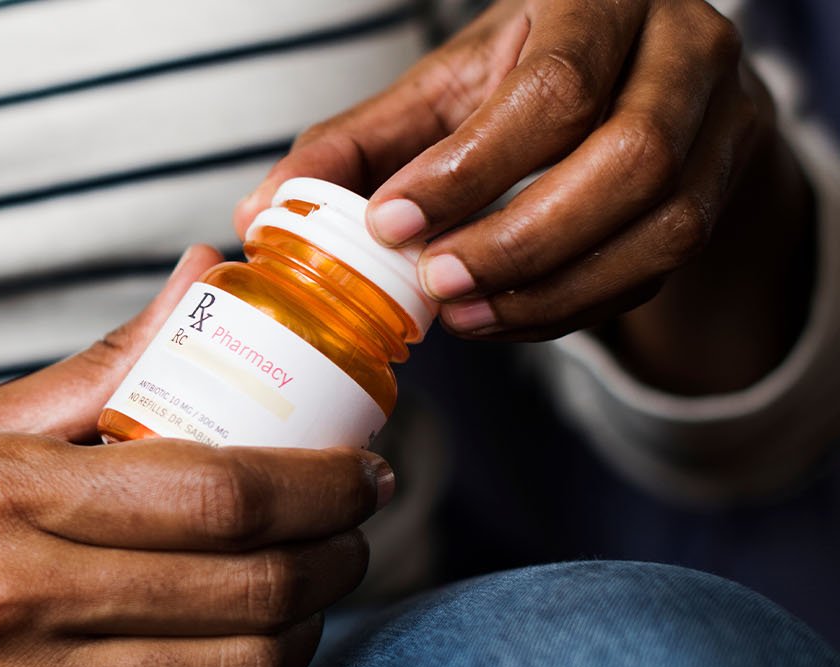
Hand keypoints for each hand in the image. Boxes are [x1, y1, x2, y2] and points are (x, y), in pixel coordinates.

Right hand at [0, 247, 388, 666]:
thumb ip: (90, 374)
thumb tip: (201, 282)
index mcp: (0, 498)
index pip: (222, 487)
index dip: (324, 478)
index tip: (358, 461)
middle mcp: (23, 600)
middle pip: (257, 585)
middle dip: (340, 551)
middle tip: (352, 519)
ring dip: (307, 625)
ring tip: (307, 580)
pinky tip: (241, 643)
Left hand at [235, 0, 811, 371]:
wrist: (633, 87)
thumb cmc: (524, 79)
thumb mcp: (441, 92)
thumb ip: (355, 145)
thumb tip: (261, 211)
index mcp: (599, 3)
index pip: (552, 88)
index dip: (469, 168)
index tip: (392, 222)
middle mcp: (682, 52)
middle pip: (629, 158)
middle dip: (522, 237)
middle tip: (435, 280)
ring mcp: (722, 123)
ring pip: (663, 224)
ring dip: (552, 286)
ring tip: (463, 312)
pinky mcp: (725, 193)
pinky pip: (660, 269)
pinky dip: (575, 306)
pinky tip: (504, 317)